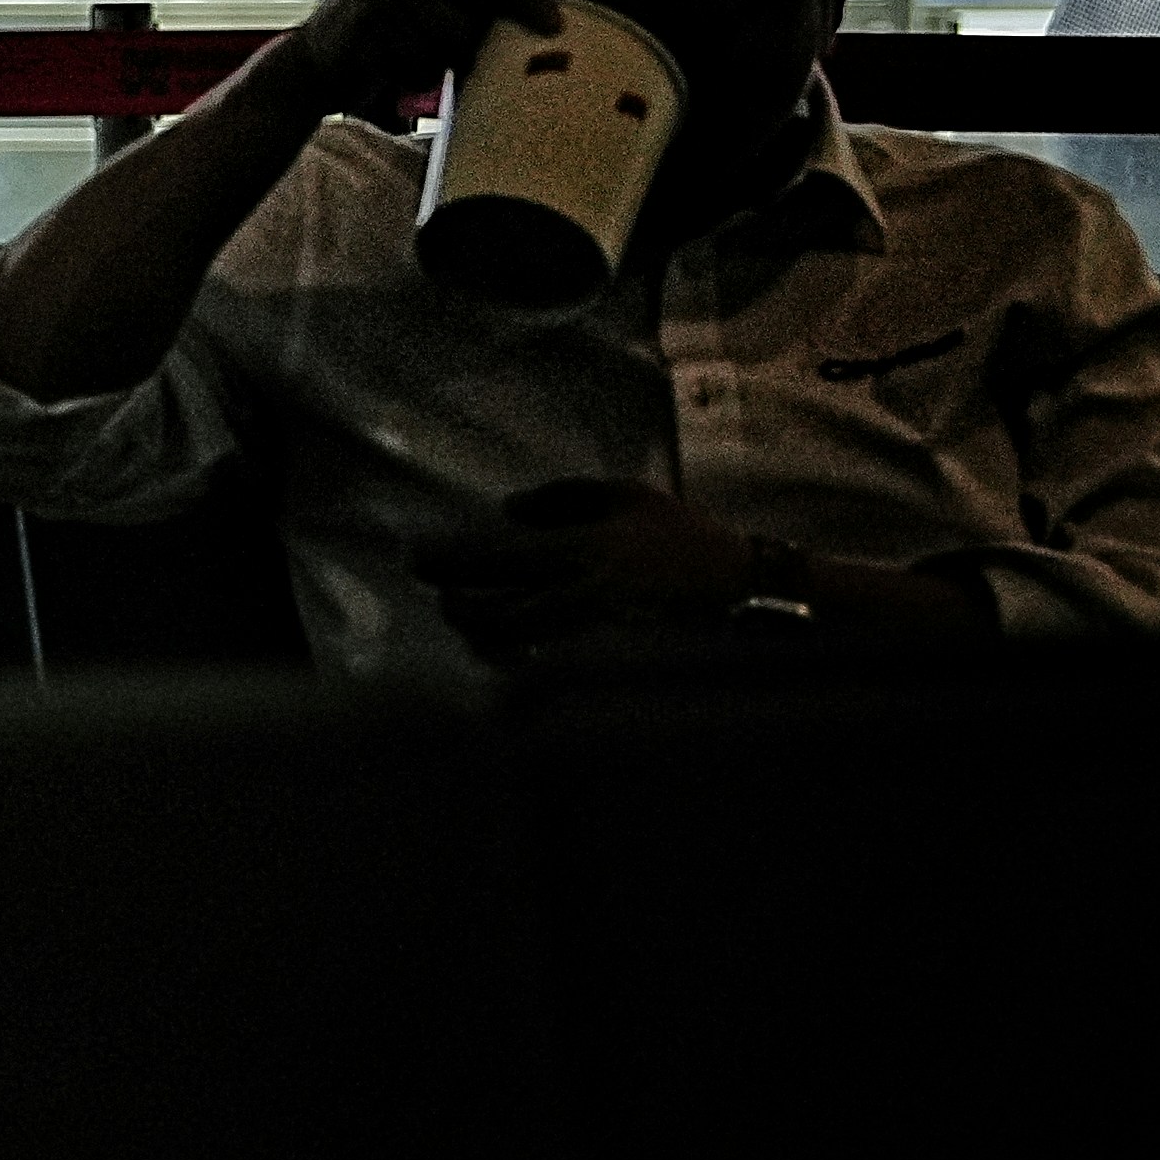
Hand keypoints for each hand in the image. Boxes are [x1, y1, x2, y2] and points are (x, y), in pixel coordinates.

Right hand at [276, 0, 566, 124]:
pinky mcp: (370, 3)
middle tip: (456, 49)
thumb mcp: (439, 2)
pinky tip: (392, 62)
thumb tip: (549, 18)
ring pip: (456, 29)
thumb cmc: (395, 35)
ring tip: (414, 54)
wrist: (320, 61)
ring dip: (444, 56)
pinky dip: (416, 69)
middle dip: (477, 30)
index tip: (555, 26)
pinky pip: (424, 50)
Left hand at [413, 480, 760, 663]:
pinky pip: (548, 665)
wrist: (745, 590)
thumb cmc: (684, 535)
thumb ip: (562, 495)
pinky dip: (519, 656)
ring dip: (483, 636)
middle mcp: (585, 596)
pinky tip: (508, 646)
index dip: (447, 563)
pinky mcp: (612, 663)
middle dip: (456, 608)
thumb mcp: (626, 494)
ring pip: (518, 647)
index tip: (414, 559)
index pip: (495, 560)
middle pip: (495, 614)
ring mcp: (599, 637)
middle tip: (437, 597)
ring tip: (467, 620)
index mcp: (585, 549)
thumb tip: (507, 511)